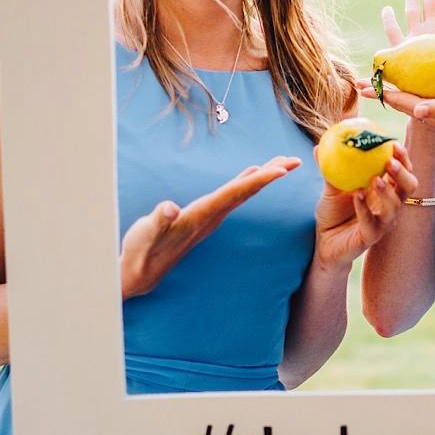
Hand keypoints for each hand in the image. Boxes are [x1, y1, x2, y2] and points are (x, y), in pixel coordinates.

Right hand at [120, 156, 299, 298]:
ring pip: (243, 192)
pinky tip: (252, 174)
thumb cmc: (140, 253)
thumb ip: (158, 221)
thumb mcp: (144, 235)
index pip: (236, 194)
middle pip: (248, 191)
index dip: (259, 181)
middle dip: (272, 174)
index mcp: (202, 216)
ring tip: (283, 163)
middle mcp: (212, 217)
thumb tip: (169, 208)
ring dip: (264, 177)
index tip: (283, 171)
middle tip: (296, 159)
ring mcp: (210, 218)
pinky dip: (245, 182)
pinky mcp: (204, 217)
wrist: (138, 275)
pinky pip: (232, 195)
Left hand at [313, 142, 419, 268]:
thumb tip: (318, 146)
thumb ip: (329, 168)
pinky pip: (372, 223)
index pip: (403, 171)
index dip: (403, 158)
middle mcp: (389, 205)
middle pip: (409, 187)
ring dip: (387, 191)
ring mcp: (383, 222)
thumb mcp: (331, 187)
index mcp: (385, 189)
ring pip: (395, 207)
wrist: (324, 242)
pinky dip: (365, 208)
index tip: (394, 144)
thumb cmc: (333, 212)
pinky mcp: (371, 237)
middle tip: (390, 162)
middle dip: (404, 173)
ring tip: (375, 179)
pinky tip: (357, 195)